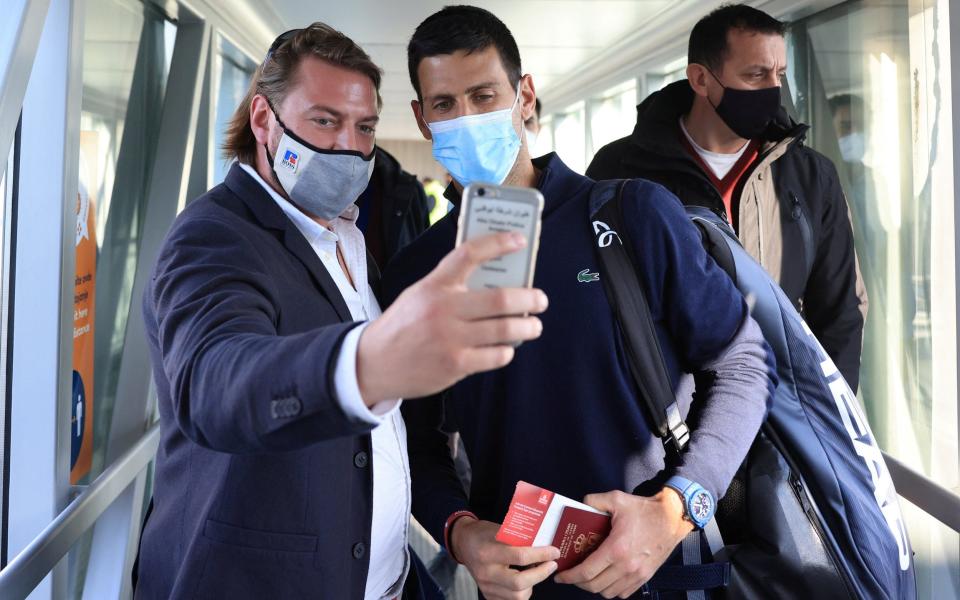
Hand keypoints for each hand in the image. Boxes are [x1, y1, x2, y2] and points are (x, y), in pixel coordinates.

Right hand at [357, 232, 547, 403]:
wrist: (373, 363)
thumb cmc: (405, 325)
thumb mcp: (420, 295)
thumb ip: (452, 287)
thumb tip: (498, 283)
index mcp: (434, 285)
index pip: (468, 254)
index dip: (498, 243)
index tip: (520, 240)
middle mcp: (443, 309)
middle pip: (501, 298)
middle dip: (530, 298)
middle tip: (540, 300)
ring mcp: (450, 339)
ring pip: (506, 329)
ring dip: (528, 327)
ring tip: (533, 326)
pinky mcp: (455, 365)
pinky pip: (496, 355)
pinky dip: (507, 350)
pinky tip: (506, 347)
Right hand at [452, 517, 559, 599]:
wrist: (463, 543)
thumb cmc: (483, 533)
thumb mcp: (499, 529)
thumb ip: (519, 538)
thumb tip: (544, 543)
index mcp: (488, 552)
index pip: (520, 556)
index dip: (541, 554)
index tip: (554, 551)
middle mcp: (486, 572)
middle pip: (520, 582)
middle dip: (541, 574)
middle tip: (552, 564)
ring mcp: (486, 587)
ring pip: (518, 596)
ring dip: (533, 584)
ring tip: (538, 572)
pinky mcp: (488, 595)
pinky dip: (523, 592)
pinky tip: (527, 581)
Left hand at [554, 489, 692, 598]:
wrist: (673, 518)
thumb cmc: (645, 510)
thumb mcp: (617, 499)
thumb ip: (594, 501)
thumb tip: (580, 504)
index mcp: (616, 549)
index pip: (586, 572)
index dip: (569, 576)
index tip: (560, 576)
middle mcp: (626, 566)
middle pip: (595, 586)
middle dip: (578, 583)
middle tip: (571, 575)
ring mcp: (637, 574)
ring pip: (608, 592)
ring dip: (594, 587)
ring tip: (587, 577)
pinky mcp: (645, 577)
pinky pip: (623, 593)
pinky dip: (611, 590)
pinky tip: (606, 578)